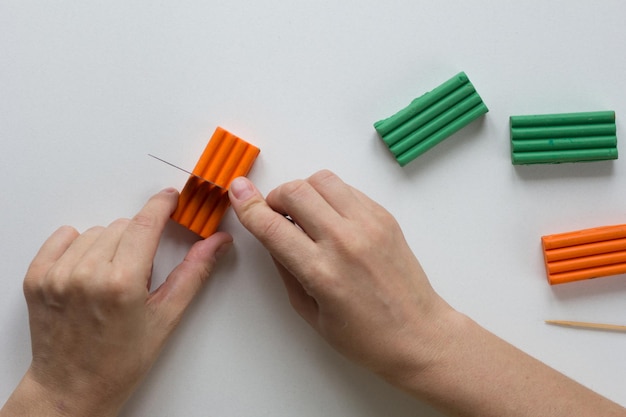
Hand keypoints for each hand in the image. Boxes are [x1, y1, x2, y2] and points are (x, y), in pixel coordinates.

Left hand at [2, 188, 231, 416]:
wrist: (73, 387)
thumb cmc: (120, 360)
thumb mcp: (166, 316)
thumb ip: (194, 272)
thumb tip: (217, 242)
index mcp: (122, 284)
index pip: (146, 224)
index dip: (161, 205)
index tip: (170, 198)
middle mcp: (86, 275)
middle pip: (123, 226)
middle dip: (138, 240)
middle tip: (138, 273)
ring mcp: (57, 276)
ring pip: (95, 231)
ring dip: (109, 245)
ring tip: (112, 277)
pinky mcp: (37, 278)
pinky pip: (63, 238)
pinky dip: (78, 245)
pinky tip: (88, 269)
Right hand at [228, 170, 452, 382]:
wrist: (420, 334)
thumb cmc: (365, 337)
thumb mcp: (310, 313)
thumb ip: (286, 270)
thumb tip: (270, 236)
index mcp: (322, 273)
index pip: (273, 226)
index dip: (248, 206)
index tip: (237, 193)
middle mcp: (346, 241)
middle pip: (296, 191)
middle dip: (275, 197)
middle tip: (277, 216)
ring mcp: (369, 225)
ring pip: (322, 180)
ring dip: (303, 192)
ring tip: (305, 215)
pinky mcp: (385, 217)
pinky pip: (347, 189)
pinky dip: (330, 196)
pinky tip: (331, 219)